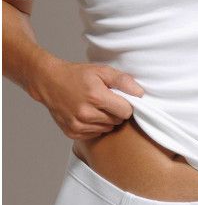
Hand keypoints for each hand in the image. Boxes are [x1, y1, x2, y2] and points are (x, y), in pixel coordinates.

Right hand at [29, 59, 144, 139]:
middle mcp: (86, 113)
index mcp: (96, 97)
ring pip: (108, 128)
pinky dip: (96, 125)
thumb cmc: (77, 75)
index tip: (119, 98)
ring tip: (97, 106)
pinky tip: (89, 113)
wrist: (50, 82)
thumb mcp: (101, 70)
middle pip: (117, 120)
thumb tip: (139, 93)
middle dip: (116, 111)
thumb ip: (123, 81)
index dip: (126, 104)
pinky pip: (96, 133)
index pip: (126, 111)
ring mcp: (78, 125)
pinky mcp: (72, 132)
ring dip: (107, 119)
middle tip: (106, 100)